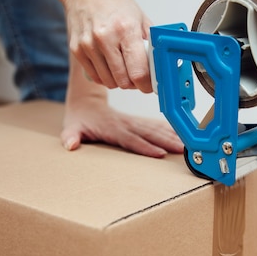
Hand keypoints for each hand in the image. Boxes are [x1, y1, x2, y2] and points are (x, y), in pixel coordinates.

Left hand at [61, 93, 183, 157]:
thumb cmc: (79, 118)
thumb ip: (70, 136)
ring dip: (171, 135)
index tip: (160, 154)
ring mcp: (133, 122)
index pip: (131, 139)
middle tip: (182, 149)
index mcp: (112, 128)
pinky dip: (168, 129)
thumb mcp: (71, 127)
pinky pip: (155, 125)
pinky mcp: (137, 122)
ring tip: (186, 145)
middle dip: (166, 141)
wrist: (86, 102)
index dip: (145, 147)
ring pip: (155, 128)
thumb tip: (70, 145)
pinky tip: (180, 135)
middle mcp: (126, 124)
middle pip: (149, 133)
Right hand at [63, 0, 153, 92]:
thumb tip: (160, 64)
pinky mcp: (77, 50)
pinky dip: (105, 76)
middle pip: (124, 81)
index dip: (147, 84)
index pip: (139, 72)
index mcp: (126, 30)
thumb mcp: (140, 17)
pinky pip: (96, 77)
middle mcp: (105, 39)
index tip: (150, 85)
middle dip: (134, 83)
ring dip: (119, 81)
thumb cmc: (113, 1)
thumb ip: (150, 42)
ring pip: (109, 82)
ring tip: (123, 68)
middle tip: (137, 75)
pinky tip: (110, 65)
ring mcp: (89, 46)